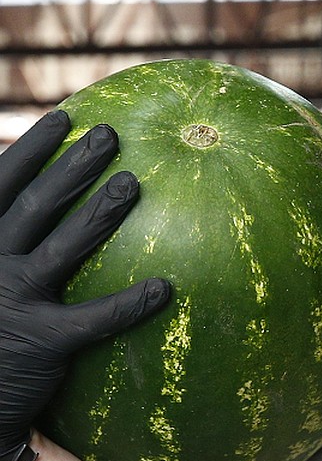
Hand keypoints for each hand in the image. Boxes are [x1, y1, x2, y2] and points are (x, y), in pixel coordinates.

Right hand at [0, 110, 171, 460]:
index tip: (66, 117)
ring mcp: (11, 303)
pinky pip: (93, 318)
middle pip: (34, 206)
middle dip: (72, 165)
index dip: (30, 149)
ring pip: (62, 248)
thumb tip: (36, 193)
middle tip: (113, 134)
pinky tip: (166, 287)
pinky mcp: (41, 343)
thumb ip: (7, 236)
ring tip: (134, 182)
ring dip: (99, 214)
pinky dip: (129, 302)